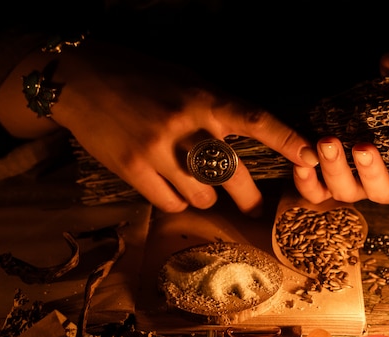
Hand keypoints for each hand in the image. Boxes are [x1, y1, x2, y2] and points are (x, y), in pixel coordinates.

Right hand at [0, 40, 317, 215]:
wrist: (80, 80)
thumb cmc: (140, 77)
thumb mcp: (185, 80)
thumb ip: (215, 107)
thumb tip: (249, 134)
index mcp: (202, 98)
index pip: (252, 119)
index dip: (284, 139)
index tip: (308, 156)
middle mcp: (183, 125)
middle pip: (230, 176)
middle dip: (248, 198)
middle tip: (254, 207)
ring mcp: (156, 150)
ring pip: (200, 196)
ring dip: (204, 197)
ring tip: (196, 185)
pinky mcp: (132, 169)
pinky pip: (169, 203)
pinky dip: (176, 201)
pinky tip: (171, 189)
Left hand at [291, 51, 388, 218]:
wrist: (345, 123)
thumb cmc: (381, 114)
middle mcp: (382, 187)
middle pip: (381, 192)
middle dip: (371, 171)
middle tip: (363, 147)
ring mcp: (353, 190)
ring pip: (345, 192)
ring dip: (335, 169)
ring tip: (327, 142)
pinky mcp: (324, 189)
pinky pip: (315, 194)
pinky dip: (307, 182)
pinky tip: (302, 163)